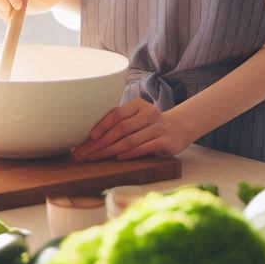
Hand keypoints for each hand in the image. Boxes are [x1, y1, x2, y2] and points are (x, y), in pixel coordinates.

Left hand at [71, 98, 193, 160]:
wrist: (178, 128)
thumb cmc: (149, 125)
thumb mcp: (136, 118)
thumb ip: (120, 124)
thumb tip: (90, 139)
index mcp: (138, 105)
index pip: (116, 114)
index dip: (101, 126)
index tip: (89, 138)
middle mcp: (149, 113)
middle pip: (120, 129)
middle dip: (101, 142)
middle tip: (86, 153)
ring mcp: (158, 127)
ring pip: (130, 140)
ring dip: (110, 150)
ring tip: (96, 158)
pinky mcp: (166, 141)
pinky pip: (144, 148)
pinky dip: (129, 154)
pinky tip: (118, 158)